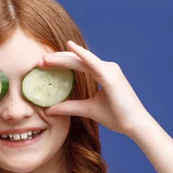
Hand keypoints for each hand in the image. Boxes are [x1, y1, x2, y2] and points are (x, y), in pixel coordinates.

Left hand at [38, 40, 152, 136]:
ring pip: (81, 60)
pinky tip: (69, 47)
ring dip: (62, 58)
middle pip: (77, 60)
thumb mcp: (87, 109)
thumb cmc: (116, 116)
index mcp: (102, 73)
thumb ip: (69, 107)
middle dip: (57, 60)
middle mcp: (107, 68)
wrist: (134, 125)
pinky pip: (92, 63)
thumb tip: (48, 110)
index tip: (42, 65)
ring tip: (45, 59)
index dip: (60, 63)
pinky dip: (81, 54)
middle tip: (39, 61)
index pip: (77, 65)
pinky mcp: (111, 76)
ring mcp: (110, 70)